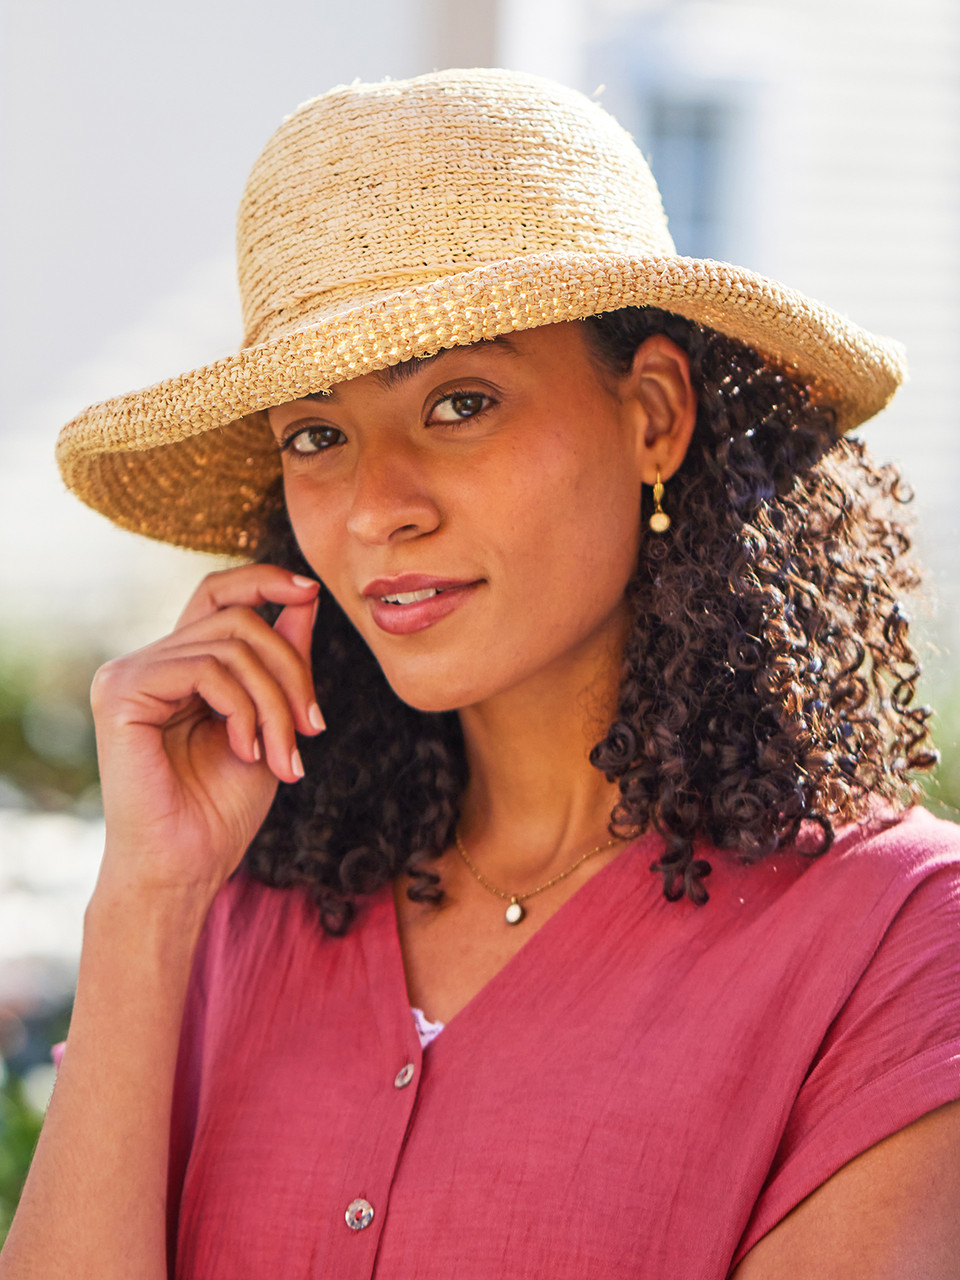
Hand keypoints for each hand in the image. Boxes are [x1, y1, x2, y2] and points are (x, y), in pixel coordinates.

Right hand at [89, 565, 323, 902]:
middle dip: (292, 671)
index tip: (311, 590)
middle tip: (313, 730)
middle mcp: (149, 662)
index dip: (264, 580)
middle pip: (239, 619)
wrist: (186, 869)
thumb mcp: (270, 722)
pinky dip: (244, 709)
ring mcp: (129, 673)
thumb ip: (280, 660)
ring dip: (276, 702)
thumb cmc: (222, 808)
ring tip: (285, 756)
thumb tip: (305, 597)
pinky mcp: (121, 692)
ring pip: (231, 645)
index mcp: (178, 666)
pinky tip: (247, 751)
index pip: (218, 594)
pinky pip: (206, 669)